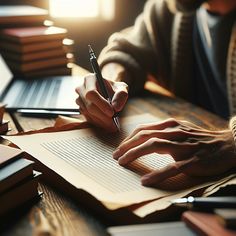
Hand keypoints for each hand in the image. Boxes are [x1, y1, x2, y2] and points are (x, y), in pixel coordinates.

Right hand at [75, 73, 127, 131]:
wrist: (109, 91)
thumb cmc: (115, 88)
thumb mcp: (122, 88)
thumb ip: (121, 95)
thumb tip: (116, 107)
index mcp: (90, 79)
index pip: (92, 93)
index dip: (101, 104)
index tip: (112, 113)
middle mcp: (81, 88)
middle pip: (89, 105)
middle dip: (102, 116)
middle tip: (113, 123)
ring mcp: (79, 99)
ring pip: (88, 113)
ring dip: (100, 121)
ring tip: (112, 126)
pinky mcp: (80, 108)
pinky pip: (87, 118)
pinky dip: (97, 122)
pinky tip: (106, 124)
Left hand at [113, 118, 235, 185]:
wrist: (227, 144)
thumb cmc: (199, 139)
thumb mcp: (180, 130)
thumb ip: (163, 132)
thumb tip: (144, 139)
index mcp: (171, 125)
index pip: (144, 129)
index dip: (129, 138)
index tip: (120, 147)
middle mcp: (175, 132)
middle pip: (145, 135)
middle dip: (127, 145)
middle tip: (116, 156)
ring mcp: (184, 145)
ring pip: (155, 146)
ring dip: (136, 154)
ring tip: (123, 162)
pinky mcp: (193, 160)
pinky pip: (172, 167)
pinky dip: (158, 173)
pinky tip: (146, 180)